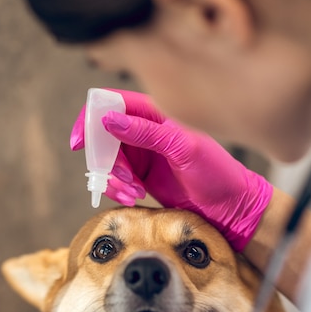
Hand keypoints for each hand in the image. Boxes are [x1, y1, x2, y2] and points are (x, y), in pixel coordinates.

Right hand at [71, 89, 271, 250]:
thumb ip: (146, 132)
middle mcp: (145, 129)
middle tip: (122, 180)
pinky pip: (115, 178)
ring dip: (112, 179)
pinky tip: (134, 197)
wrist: (230, 208)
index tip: (80, 143)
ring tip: (132, 193)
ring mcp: (142, 153)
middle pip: (103, 136)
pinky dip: (117, 189)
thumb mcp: (183, 149)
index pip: (112, 103)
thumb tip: (107, 120)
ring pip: (107, 160)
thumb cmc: (217, 173)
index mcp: (156, 112)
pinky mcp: (140, 175)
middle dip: (105, 160)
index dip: (90, 119)